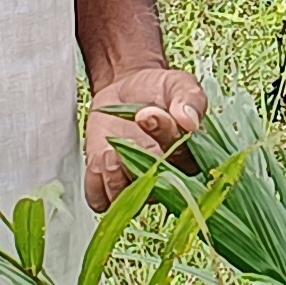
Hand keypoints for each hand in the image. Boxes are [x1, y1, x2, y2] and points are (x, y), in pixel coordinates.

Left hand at [86, 63, 204, 213]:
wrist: (128, 87)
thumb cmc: (159, 89)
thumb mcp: (179, 84)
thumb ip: (188, 99)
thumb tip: (189, 121)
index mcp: (189, 157)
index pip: (182, 162)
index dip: (164, 141)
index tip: (149, 114)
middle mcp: (164, 177)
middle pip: (154, 188)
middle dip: (138, 161)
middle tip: (128, 133)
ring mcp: (135, 182)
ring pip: (126, 198)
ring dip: (115, 175)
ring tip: (112, 150)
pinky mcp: (109, 183)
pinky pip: (100, 199)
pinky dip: (96, 183)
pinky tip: (102, 157)